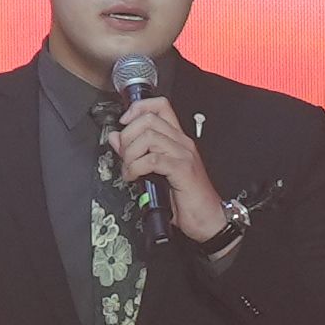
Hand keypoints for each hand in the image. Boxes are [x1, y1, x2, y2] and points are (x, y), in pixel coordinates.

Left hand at [104, 94, 232, 246]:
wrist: (208, 218)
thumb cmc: (187, 197)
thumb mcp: (156, 171)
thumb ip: (136, 152)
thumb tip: (116, 138)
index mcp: (177, 139)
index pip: (159, 106)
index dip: (138, 108)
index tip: (124, 122)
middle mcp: (181, 142)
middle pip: (149, 119)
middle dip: (128, 136)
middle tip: (124, 155)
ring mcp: (183, 154)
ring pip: (148, 137)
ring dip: (130, 154)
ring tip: (129, 169)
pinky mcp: (182, 170)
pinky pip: (152, 159)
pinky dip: (136, 167)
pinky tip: (134, 177)